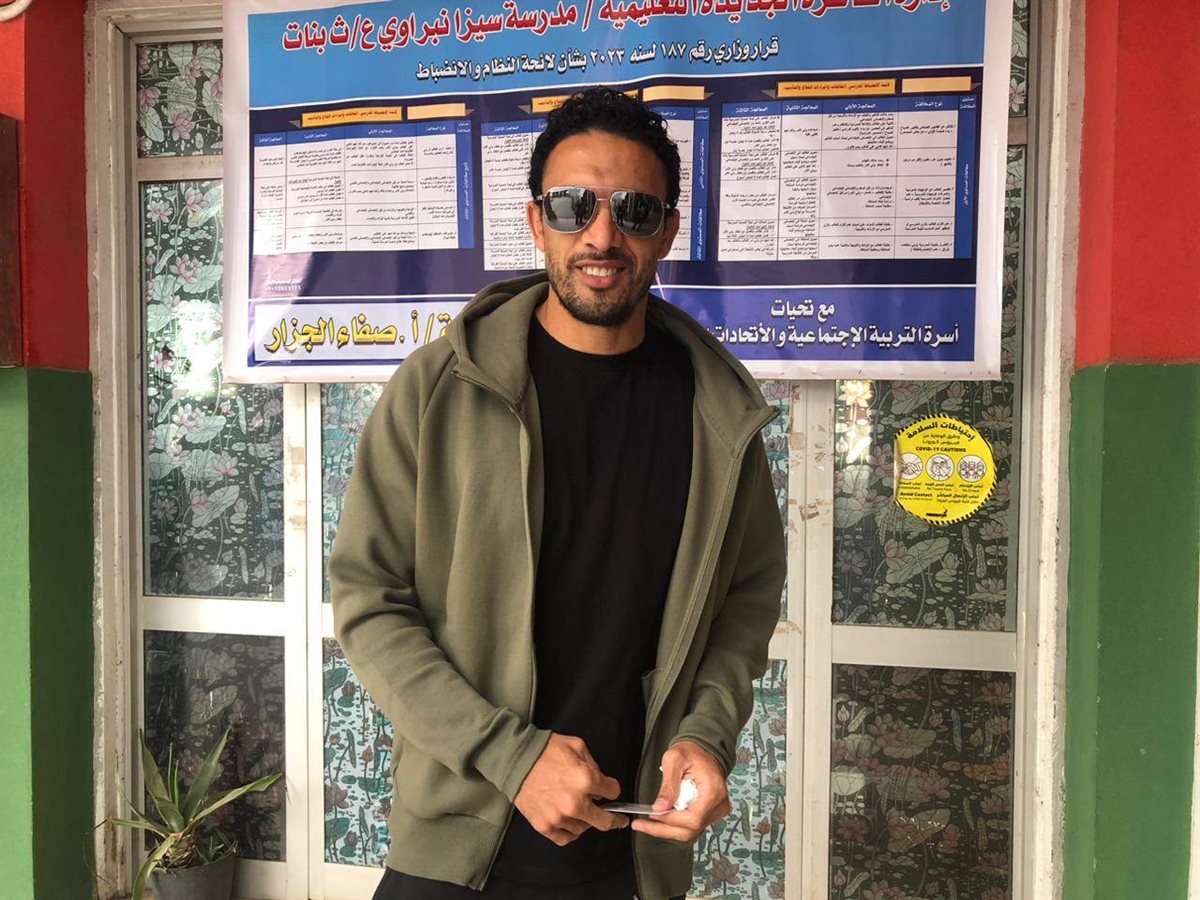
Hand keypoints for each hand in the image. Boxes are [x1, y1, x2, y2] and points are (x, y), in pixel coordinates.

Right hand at [514, 733, 629, 845]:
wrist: (516, 760)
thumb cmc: (546, 750)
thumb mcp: (577, 746)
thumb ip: (593, 764)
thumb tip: (600, 782)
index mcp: (586, 780)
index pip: (613, 792)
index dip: (612, 789)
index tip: (609, 789)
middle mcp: (575, 803)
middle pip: (605, 821)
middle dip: (614, 818)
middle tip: (618, 818)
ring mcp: (559, 818)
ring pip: (584, 829)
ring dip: (586, 820)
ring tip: (581, 810)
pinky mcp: (544, 826)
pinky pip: (565, 838)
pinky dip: (570, 832)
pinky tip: (570, 823)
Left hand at [630, 741, 730, 842]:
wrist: (703, 751)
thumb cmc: (691, 752)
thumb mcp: (674, 760)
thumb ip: (668, 785)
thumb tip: (660, 807)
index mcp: (713, 791)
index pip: (693, 818)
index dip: (671, 820)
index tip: (652, 815)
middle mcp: (718, 804)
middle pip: (691, 830)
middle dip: (664, 829)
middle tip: (642, 824)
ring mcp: (716, 811)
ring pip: (690, 831)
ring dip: (667, 829)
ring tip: (647, 823)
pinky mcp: (710, 813)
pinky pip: (691, 826)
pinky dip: (674, 825)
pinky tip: (660, 819)